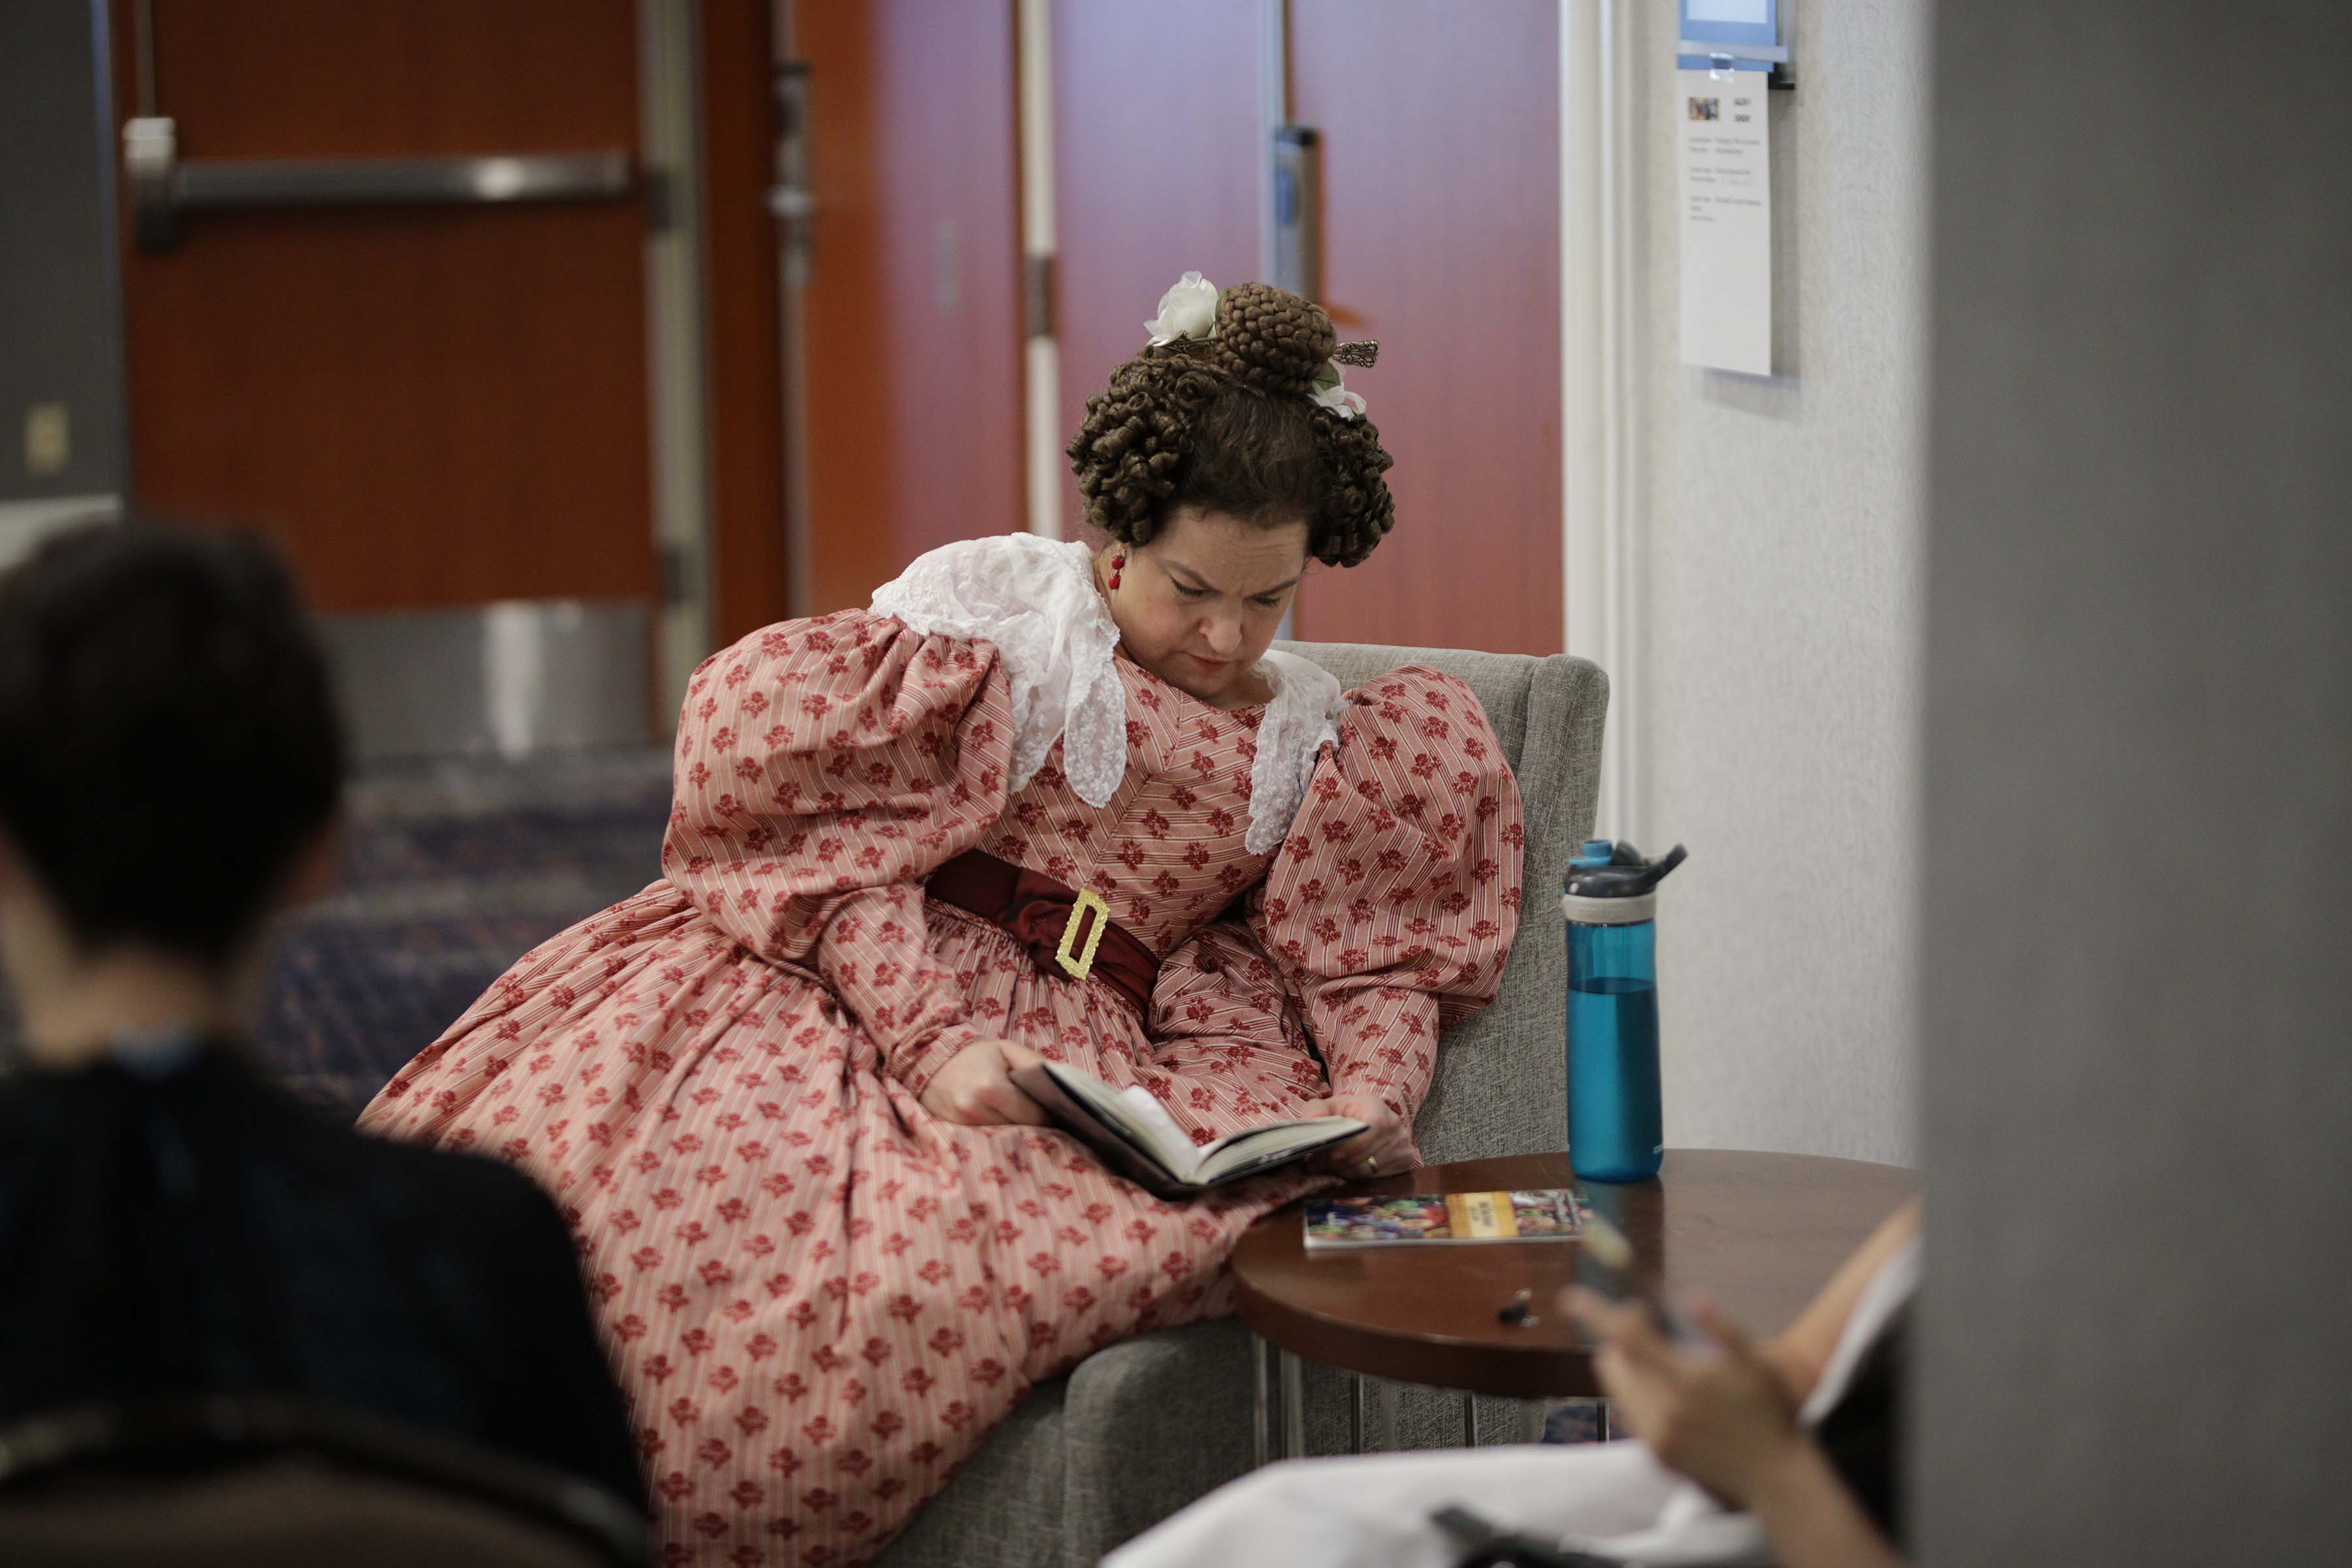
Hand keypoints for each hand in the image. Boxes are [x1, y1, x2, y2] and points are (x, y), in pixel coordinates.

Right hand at [919, 1038, 1051, 1126]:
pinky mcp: (952, 1133)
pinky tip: (995, 1121)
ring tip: (1011, 1115)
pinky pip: (984, 1139)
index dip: (1044, 1113)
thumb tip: (1063, 1078)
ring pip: (1003, 1138)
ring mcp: (961, 1125)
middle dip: (1029, 1123)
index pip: (1034, 1116)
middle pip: (1019, 1130)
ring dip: (1012, 1130)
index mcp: (992, 1087)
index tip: (1046, 1108)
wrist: (929, 1058)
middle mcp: (975, 1110)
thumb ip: (1034, 1063)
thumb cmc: (974, 1054)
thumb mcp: (1006, 1049)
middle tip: (1031, 1112)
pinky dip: (993, 1133)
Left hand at [1296, 1090, 1416, 1178]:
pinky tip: (1345, 1172)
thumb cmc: (1345, 1113)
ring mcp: (1403, 1144)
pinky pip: (1379, 1178)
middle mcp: (1395, 1125)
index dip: (1346, 1147)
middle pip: (1365, 1156)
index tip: (1323, 1156)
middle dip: (1338, 1164)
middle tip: (1316, 1167)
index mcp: (1376, 1107)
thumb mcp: (1327, 1106)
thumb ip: (1315, 1111)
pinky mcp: (1405, 1160)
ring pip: (1369, 1170)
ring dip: (1345, 1174)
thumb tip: (1312, 1121)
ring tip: (1328, 1169)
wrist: (1367, 1117)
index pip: (1366, 1131)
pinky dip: (1359, 1179)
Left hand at [1564, 1288, 1807, 1509]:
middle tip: (1651, 1327)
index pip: (1629, 1339)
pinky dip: (1640, 1395)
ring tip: (1667, 1363)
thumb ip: (1721, 1328)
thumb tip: (1690, 1296)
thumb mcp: (1755, 1364)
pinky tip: (1673, 1396)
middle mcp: (1664, 1412)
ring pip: (1618, 1387)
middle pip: (1614, 1362)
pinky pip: (1631, 1412)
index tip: (1571, 1298)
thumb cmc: (1769, 1412)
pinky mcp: (1656, 1455)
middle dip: (1622, 1339)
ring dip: (1630, 1367)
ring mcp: (1657, 1438)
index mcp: (1688, 1382)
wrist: (1775, 1478)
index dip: (1597, 1315)